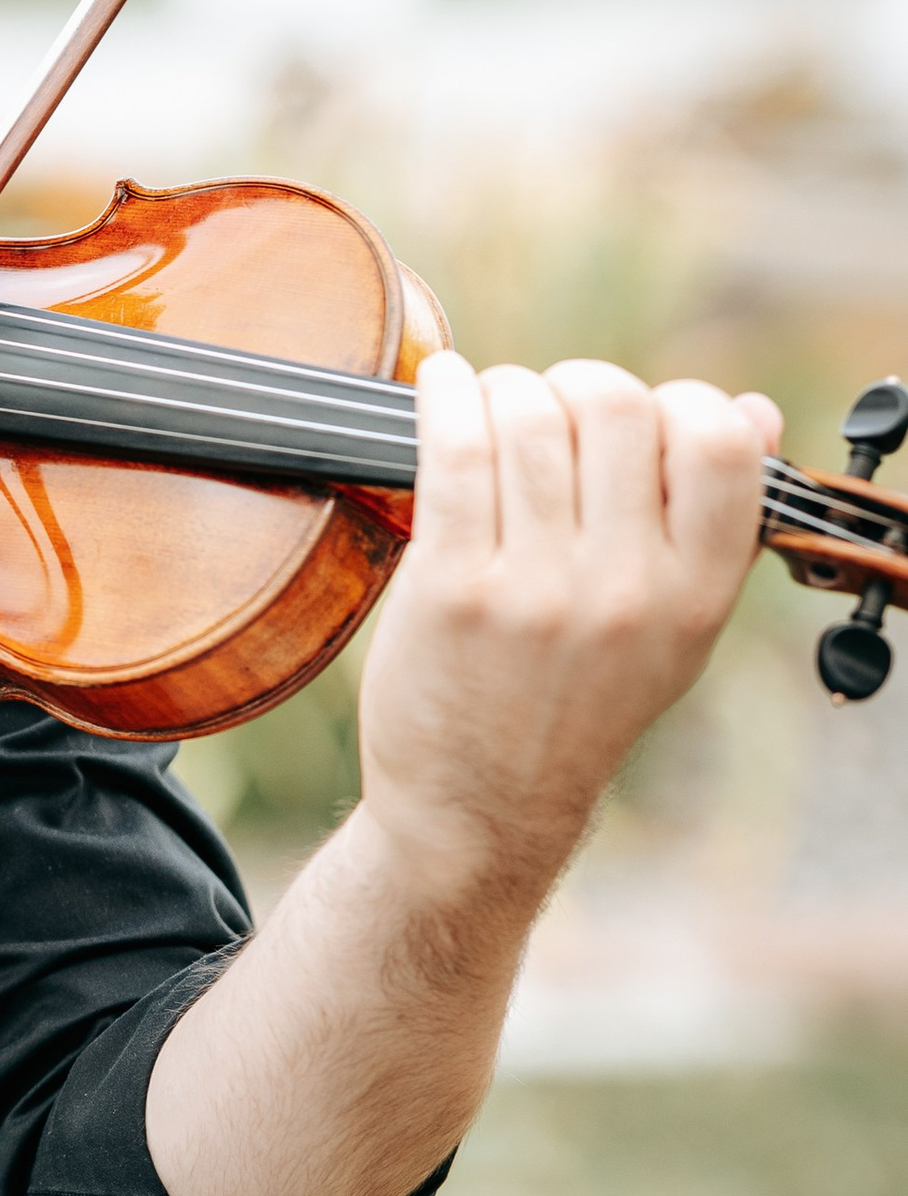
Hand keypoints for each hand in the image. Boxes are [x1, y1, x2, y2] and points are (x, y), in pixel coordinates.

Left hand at [354, 353, 778, 932]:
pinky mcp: (452, 590)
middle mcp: (625, 591)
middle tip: (548, 408)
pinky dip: (445, 396)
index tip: (640, 415)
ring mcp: (537, 591)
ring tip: (489, 406)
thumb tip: (754, 410)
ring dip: (504, 389)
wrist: (479, 810)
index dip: (679, 402)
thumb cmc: (574, 705)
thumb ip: (713, 525)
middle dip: (577, 385)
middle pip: (616, 407)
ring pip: (529, 418)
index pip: (721, 444)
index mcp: (696, 596)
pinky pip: (453, 451)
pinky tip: (441, 386)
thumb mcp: (672, 632)